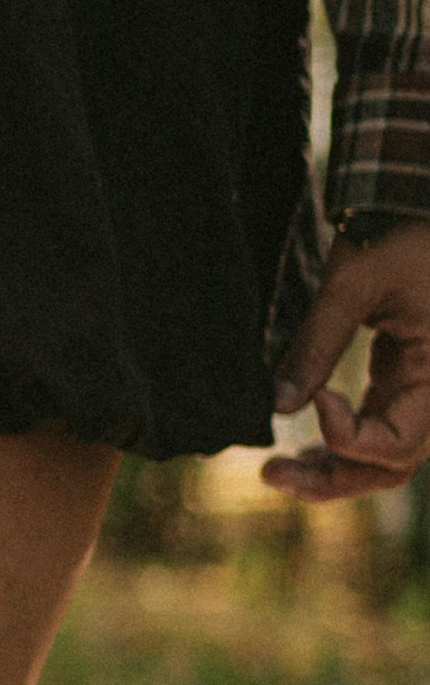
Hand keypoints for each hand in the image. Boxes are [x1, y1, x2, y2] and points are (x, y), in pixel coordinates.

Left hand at [263, 222, 429, 500]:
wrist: (416, 205)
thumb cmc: (396, 234)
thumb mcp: (352, 285)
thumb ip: (315, 346)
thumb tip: (279, 406)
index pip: (397, 445)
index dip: (347, 436)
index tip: (317, 398)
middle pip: (391, 466)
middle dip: (332, 479)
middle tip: (270, 475)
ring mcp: (422, 389)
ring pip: (383, 458)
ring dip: (334, 472)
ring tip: (277, 472)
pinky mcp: (404, 380)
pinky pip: (377, 431)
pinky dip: (340, 445)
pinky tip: (299, 453)